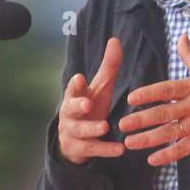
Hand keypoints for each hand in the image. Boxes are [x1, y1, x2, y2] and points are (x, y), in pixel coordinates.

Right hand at [57, 37, 125, 164]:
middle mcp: (70, 114)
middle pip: (70, 109)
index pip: (73, 89)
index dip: (75, 85)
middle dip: (78, 106)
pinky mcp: (78, 149)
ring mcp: (72, 132)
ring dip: (91, 129)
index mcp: (75, 96)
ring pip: (80, 131)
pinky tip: (119, 149)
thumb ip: (108, 67)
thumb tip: (115, 39)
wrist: (75, 140)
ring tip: (105, 127)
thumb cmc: (90, 108)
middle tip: (87, 104)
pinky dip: (105, 150)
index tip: (80, 79)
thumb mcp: (100, 88)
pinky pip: (91, 150)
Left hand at [119, 33, 189, 166]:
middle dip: (142, 120)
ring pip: (171, 133)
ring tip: (129, 143)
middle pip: (165, 113)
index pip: (168, 89)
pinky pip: (184, 149)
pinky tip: (152, 159)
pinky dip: (168, 155)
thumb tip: (181, 36)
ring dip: (149, 139)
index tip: (131, 98)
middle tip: (122, 124)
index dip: (149, 93)